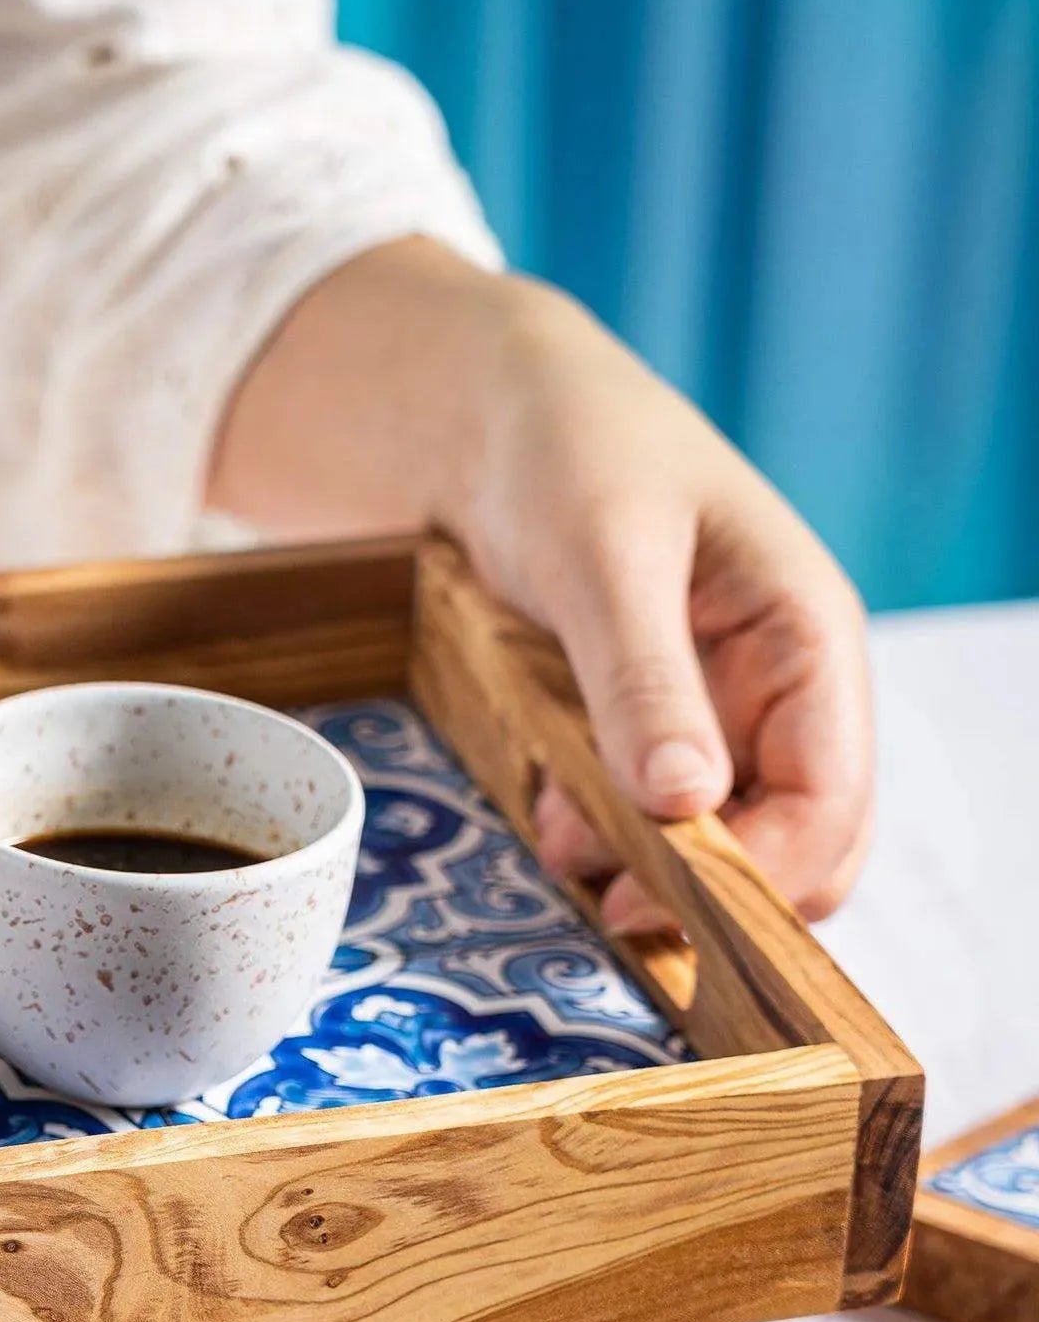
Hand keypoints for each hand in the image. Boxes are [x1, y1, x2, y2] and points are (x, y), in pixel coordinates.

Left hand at [207, 239, 872, 926]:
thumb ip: (644, 680)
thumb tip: (687, 805)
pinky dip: (606, 835)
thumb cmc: (567, 451)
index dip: (758, 874)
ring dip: (649, 868)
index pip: (830, 802)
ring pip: (720, 842)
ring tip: (561, 839)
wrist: (491, 415)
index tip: (654, 906)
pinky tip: (549, 813)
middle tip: (604, 900)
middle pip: (794, 843)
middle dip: (709, 889)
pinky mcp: (650, 725)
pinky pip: (652, 817)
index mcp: (805, 636)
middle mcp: (778, 687)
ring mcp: (717, 710)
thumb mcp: (603, 559)